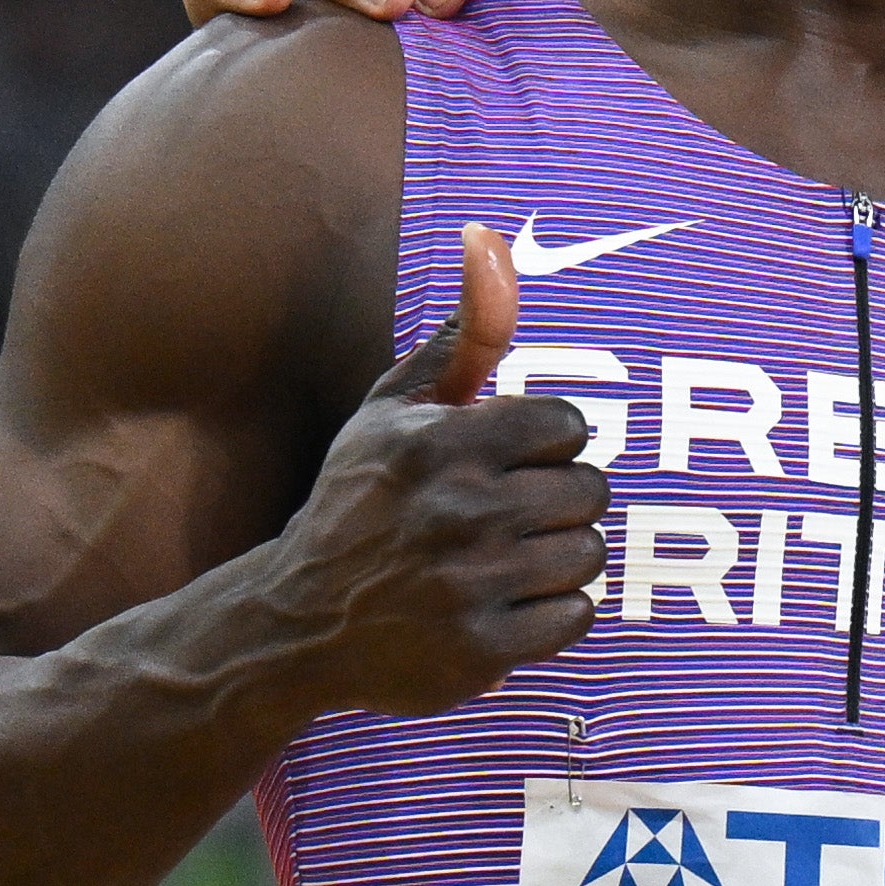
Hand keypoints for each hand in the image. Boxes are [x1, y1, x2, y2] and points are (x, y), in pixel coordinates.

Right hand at [255, 224, 610, 711]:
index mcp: (441, 443)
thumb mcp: (394, 411)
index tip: (505, 464)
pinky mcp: (483, 649)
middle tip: (500, 519)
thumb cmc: (358, 501)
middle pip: (589, 492)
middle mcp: (458, 510)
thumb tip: (489, 237)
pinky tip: (499, 606)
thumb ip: (462, 335)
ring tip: (498, 563)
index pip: (569, 428)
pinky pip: (577, 617)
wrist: (294, 622)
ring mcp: (472, 584)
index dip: (543, 448)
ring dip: (555, 560)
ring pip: (590, 554)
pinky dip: (550, 616)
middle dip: (553, 504)